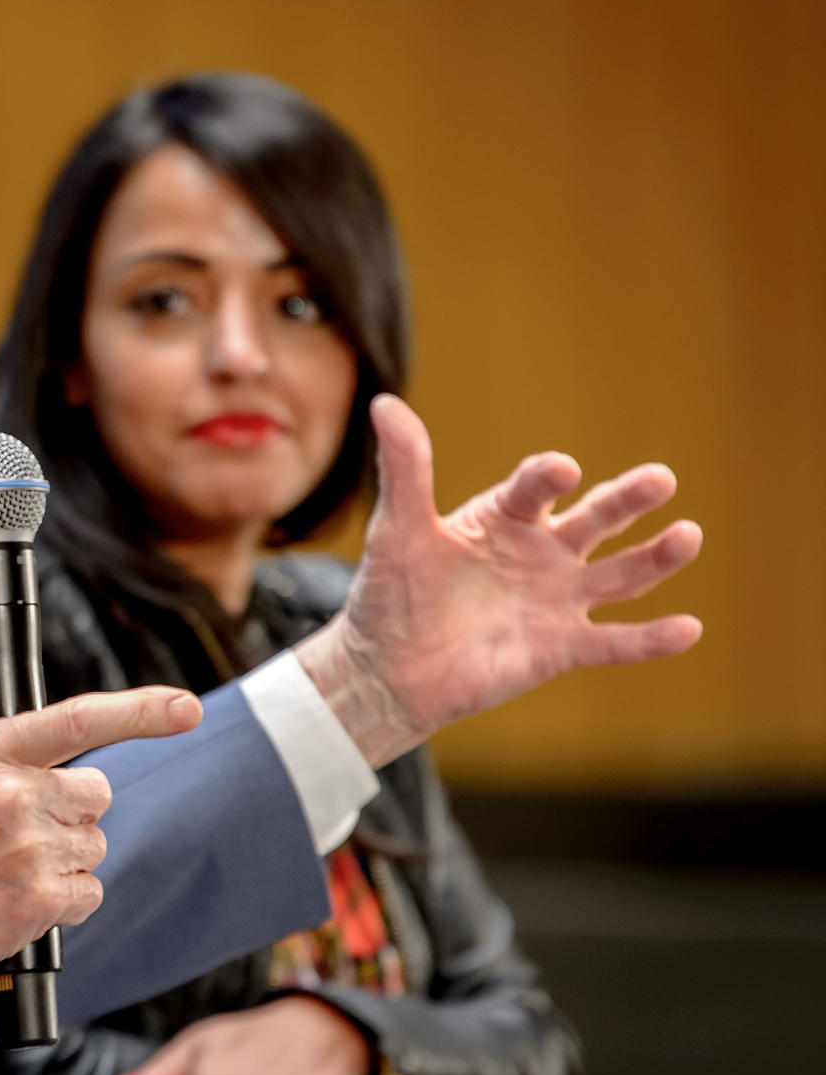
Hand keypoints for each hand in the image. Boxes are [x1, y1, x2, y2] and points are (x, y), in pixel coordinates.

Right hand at [0, 685, 200, 1011]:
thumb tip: (31, 771)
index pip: (77, 719)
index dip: (141, 711)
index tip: (185, 707)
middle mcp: (12, 792)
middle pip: (95, 793)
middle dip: (72, 813)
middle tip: (27, 836)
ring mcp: (30, 846)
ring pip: (91, 845)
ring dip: (62, 862)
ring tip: (5, 877)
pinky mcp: (41, 899)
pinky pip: (88, 893)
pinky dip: (62, 904)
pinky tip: (16, 905)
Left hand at [297, 395, 703, 765]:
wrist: (390, 669)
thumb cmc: (392, 593)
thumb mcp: (398, 531)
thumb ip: (405, 471)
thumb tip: (384, 405)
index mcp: (506, 516)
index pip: (534, 488)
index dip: (547, 478)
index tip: (561, 471)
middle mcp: (543, 551)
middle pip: (596, 520)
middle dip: (628, 500)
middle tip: (660, 478)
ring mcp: (558, 599)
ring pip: (620, 575)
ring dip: (655, 557)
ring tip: (689, 536)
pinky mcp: (561, 648)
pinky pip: (613, 642)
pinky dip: (649, 639)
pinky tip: (688, 629)